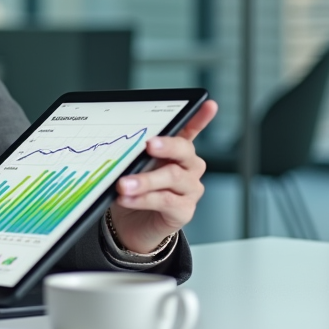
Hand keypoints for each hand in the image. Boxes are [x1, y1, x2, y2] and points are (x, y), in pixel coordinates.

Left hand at [108, 99, 216, 253]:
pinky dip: (144, 199)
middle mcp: (189, 167)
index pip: (191, 129)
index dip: (200, 117)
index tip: (208, 104)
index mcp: (177, 151)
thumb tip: (120, 143)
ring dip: (145, 180)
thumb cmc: (133, 188)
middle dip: (166, 146)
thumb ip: (133, 154)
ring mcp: (190, 189)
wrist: (131, 224)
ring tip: (123, 184)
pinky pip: (166, 201)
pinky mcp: (184, 211)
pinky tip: (127, 198)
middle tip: (148, 145)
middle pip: (184, 151)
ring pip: (172, 177)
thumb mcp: (132, 166)